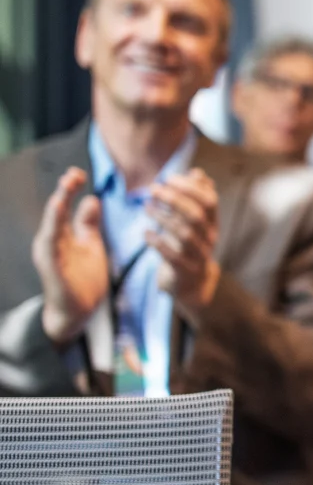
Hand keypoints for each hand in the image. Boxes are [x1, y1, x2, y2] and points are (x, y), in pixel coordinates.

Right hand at [31, 167, 109, 344]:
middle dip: (62, 193)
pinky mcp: (53, 274)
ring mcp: (51, 258)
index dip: (70, 189)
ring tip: (60, 198)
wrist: (80, 310)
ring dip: (54, 215)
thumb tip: (91, 199)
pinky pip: (50, 257)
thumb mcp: (90, 244)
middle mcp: (53, 242)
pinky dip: (51, 244)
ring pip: (49, 232)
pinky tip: (53, 234)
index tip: (79, 173)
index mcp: (63, 234)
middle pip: (55, 213)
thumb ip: (88, 223)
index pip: (64, 206)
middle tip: (72, 175)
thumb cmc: (83, 276)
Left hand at [148, 169, 220, 313]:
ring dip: (163, 218)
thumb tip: (198, 173)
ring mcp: (199, 255)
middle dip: (174, 199)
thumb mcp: (196, 222)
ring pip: (184, 234)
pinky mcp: (185, 270)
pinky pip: (172, 256)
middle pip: (197, 215)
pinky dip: (157, 243)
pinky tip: (145, 233)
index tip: (169, 178)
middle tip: (152, 189)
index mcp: (213, 223)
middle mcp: (209, 238)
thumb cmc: (189, 245)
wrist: (192, 283)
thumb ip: (196, 197)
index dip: (190, 187)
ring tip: (145, 207)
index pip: (209, 201)